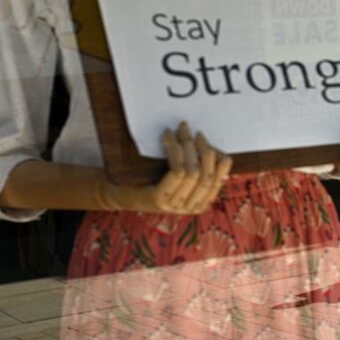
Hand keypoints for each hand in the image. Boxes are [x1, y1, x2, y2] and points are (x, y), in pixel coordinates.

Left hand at [107, 122, 232, 213]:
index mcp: (200, 205)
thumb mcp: (179, 178)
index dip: (220, 162)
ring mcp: (174, 205)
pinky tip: (169, 136)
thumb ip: (198, 170)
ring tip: (183, 130)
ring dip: (188, 146)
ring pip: (193, 171)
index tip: (214, 145)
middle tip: (197, 133)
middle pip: (207, 176)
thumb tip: (216, 151)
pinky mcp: (160, 198)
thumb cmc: (151, 180)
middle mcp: (189, 208)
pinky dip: (175, 150)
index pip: (218, 182)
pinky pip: (177, 171)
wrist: (119, 192)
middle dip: (204, 150)